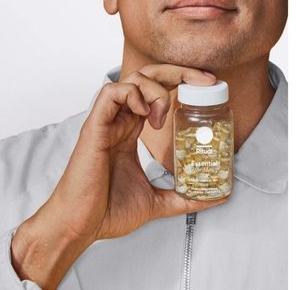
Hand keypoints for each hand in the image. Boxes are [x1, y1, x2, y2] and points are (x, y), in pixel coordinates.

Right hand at [11, 64, 226, 288]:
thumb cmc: (108, 211)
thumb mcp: (156, 200)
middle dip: (177, 72)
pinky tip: (145, 113)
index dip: (181, 82)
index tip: (207, 88)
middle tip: (204, 81)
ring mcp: (107, 122)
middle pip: (147, 77)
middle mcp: (119, 121)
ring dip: (155, 89)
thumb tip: (216, 199)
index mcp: (130, 132)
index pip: (155, 93)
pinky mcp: (95, 127)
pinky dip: (132, 94)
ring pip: (131, 80)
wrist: (81, 225)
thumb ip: (183, 196)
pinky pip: (111, 93)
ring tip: (162, 116)